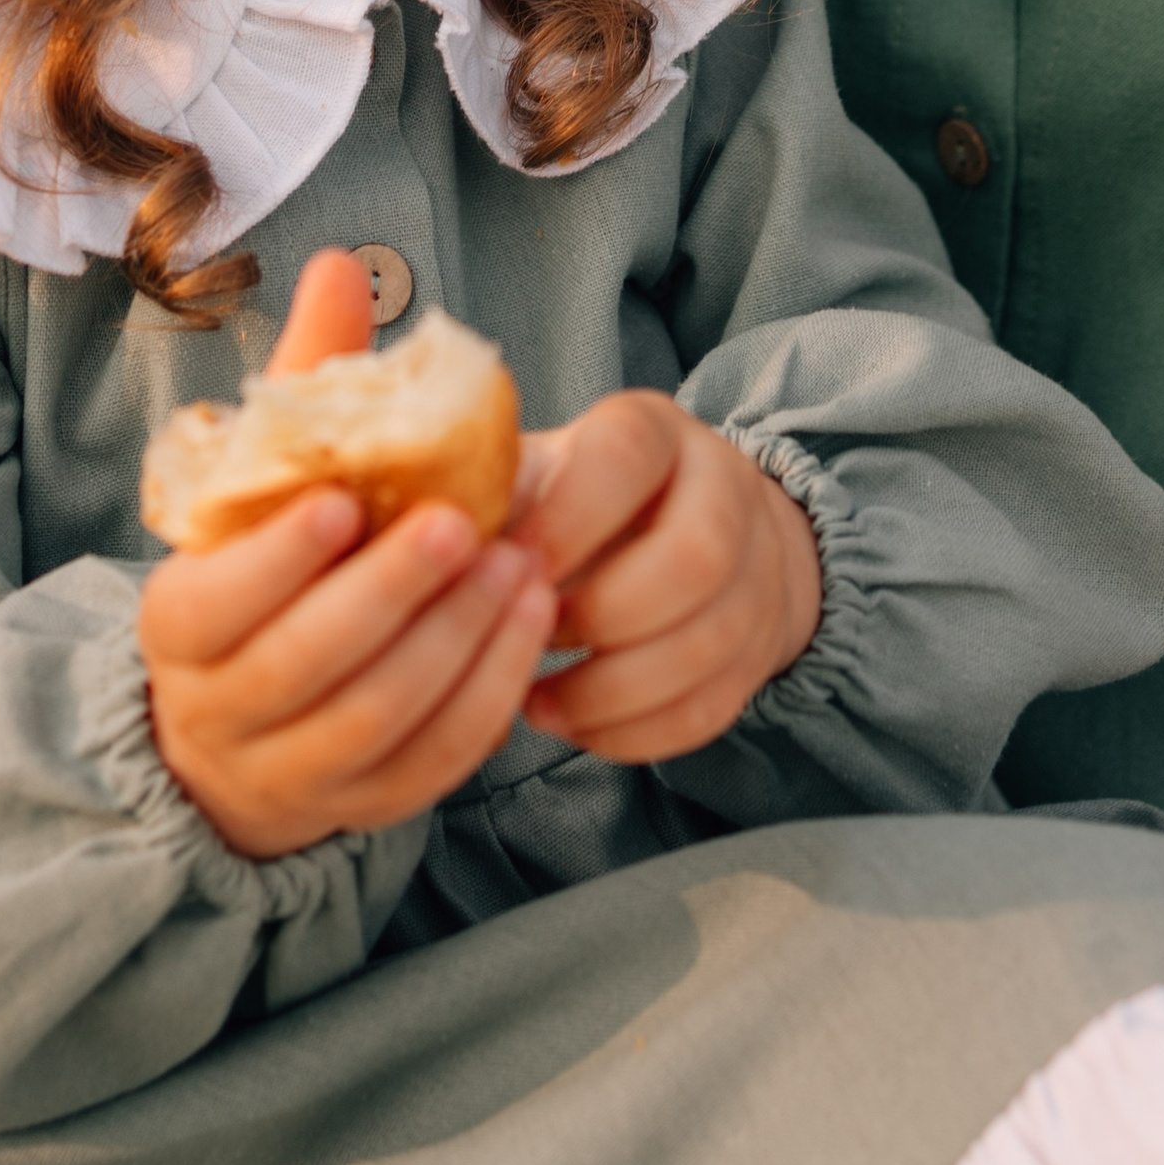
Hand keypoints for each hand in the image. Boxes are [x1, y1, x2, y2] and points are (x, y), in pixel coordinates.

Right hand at [138, 249, 555, 858]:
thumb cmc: (266, 563)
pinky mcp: (367, 803)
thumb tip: (338, 262)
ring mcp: (296, 768)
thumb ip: (307, 377)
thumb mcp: (267, 473)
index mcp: (180, 625)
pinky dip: (485, 693)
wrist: (245, 721)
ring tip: (516, 568)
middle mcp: (222, 709)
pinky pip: (431, 762)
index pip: (218, 602)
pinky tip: (530, 621)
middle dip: (387, 596)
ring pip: (375, 720)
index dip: (278, 559)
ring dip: (454, 643)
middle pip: (306, 666)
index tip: (343, 501)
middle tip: (460, 526)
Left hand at [515, 394, 821, 764]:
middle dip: (604, 613)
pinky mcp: (754, 653)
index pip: (628, 457)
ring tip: (537, 703)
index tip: (512, 565)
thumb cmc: (574, 502)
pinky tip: (576, 724)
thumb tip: (408, 558)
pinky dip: (633, 731)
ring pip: (706, 643)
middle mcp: (723, 491)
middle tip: (532, 636)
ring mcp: (753, 575)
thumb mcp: (533, 475)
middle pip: (695, 557)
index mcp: (654, 433)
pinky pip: (707, 708)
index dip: (569, 516)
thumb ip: (485, 504)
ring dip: (610, 688)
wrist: (682, 528)